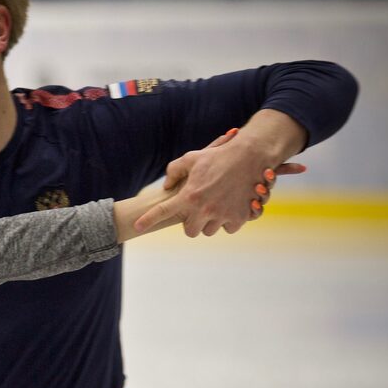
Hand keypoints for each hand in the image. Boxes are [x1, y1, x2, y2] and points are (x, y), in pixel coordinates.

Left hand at [135, 128, 304, 235]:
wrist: (250, 156)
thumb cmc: (219, 156)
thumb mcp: (192, 158)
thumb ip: (175, 171)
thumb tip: (166, 187)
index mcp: (189, 196)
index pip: (162, 212)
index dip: (148, 220)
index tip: (137, 226)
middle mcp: (203, 209)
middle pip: (190, 230)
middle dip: (191, 223)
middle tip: (196, 211)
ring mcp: (222, 215)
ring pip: (209, 231)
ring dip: (209, 222)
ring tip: (214, 207)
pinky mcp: (239, 217)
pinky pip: (228, 228)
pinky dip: (228, 221)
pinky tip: (229, 208)